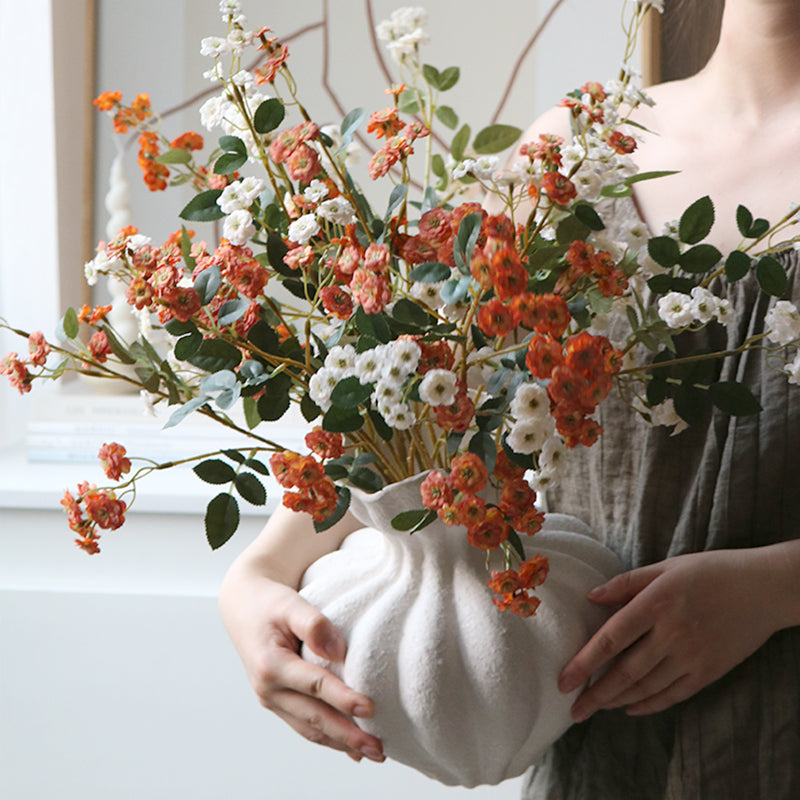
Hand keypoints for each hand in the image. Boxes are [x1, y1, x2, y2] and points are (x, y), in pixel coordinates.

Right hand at [219, 571, 384, 762]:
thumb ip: (314, 624)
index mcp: (270, 664)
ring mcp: (272, 698)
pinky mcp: (278, 701)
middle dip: (348, 735)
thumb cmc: (269, 603)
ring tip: (372, 752)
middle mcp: (268, 688)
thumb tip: (338, 651)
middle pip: (314, 717)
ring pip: (310, 728)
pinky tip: (348, 747)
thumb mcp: (290, 603)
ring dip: (340, 743)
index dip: (343, 698)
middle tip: (379, 748)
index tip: (370, 708)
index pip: (314, 685)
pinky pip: (304, 725)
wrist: (244, 607)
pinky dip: (327, 737)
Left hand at [557, 548, 783, 720]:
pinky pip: (674, 694)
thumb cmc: (710, 571)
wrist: (764, 589)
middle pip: (625, 672)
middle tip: (573, 709)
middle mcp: (671, 633)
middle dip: (595, 694)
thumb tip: (591, 596)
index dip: (584, 663)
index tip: (564, 681)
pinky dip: (650, 704)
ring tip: (596, 707)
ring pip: (647, 687)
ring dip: (617, 700)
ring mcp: (692, 655)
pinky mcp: (709, 671)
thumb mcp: (666, 567)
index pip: (611, 639)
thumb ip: (626, 583)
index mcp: (656, 603)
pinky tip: (630, 709)